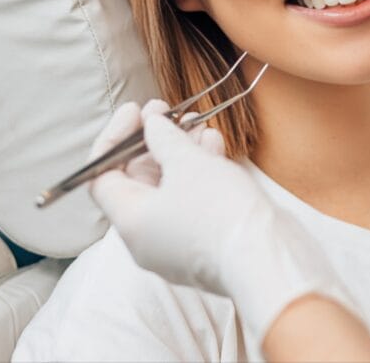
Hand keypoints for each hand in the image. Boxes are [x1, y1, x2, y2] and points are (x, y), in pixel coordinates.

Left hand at [88, 100, 354, 343]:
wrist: (267, 258)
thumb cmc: (220, 212)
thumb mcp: (187, 162)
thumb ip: (163, 138)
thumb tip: (151, 124)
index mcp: (130, 221)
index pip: (102, 175)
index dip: (115, 137)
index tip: (136, 111)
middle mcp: (146, 237)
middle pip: (138, 180)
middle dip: (154, 140)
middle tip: (169, 111)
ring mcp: (175, 244)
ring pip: (169, 189)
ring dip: (180, 152)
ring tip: (198, 124)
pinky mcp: (203, 244)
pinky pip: (191, 203)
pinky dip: (198, 174)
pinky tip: (214, 146)